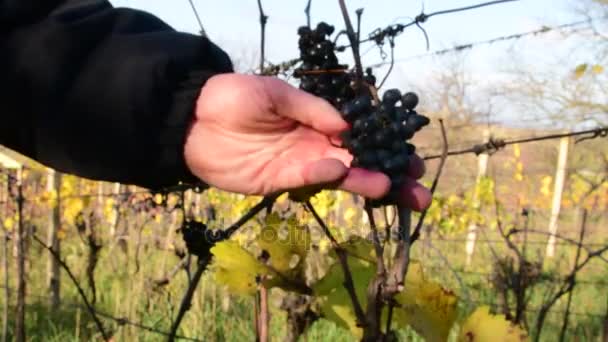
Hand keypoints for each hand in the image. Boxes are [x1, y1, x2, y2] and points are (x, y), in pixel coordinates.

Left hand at [183, 73, 430, 210]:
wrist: (191, 120)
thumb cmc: (233, 98)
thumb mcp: (274, 93)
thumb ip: (311, 109)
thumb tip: (345, 125)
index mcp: (318, 123)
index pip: (360, 138)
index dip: (386, 149)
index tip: (411, 159)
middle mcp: (315, 146)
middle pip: (359, 164)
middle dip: (389, 177)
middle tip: (418, 192)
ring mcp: (298, 166)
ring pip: (340, 178)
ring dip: (367, 184)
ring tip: (393, 190)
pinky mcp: (278, 182)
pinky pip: (308, 180)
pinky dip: (325, 176)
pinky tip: (342, 171)